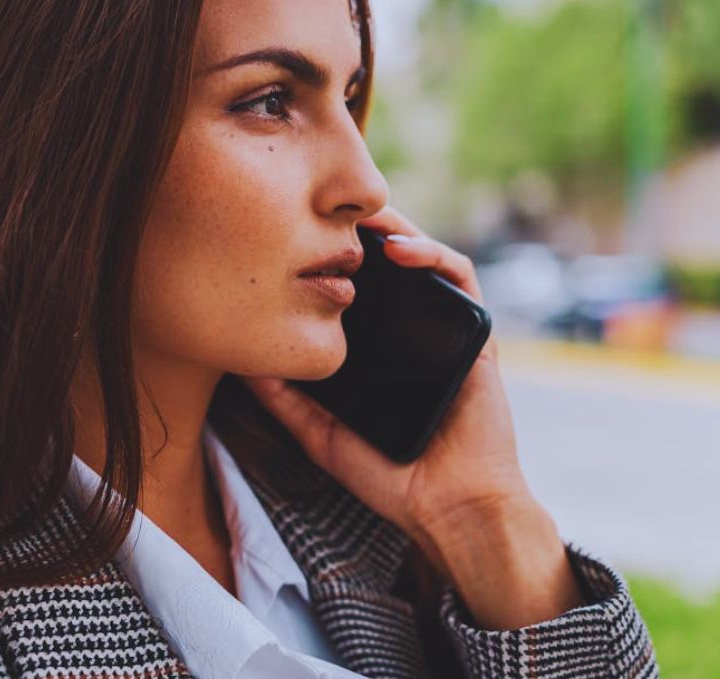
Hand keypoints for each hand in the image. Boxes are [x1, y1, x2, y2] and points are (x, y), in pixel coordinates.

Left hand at [242, 204, 528, 547]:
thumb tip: (242, 363)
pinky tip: (398, 249)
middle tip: (322, 210)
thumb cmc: (389, 478)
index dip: (328, 259)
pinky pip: (461, 278)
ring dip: (393, 228)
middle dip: (357, 232)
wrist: (450, 509)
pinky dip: (431, 254)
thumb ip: (286, 401)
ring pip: (422, 258)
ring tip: (358, 217)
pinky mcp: (476, 334)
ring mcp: (445, 330)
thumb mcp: (321, 433)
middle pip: (386, 265)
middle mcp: (412, 333)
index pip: (355, 290)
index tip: (291, 239)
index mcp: (378, 350)